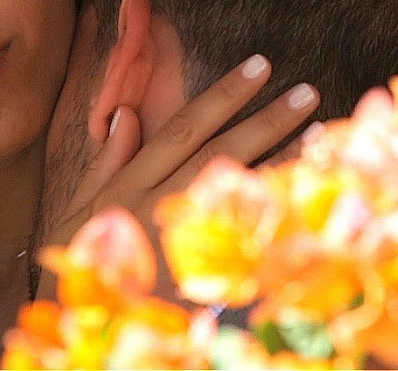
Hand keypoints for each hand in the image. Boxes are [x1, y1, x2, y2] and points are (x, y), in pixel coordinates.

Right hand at [36, 54, 318, 299]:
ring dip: (283, 162)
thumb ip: (106, 163)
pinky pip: (247, 241)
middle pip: (221, 155)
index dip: (223, 96)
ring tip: (319, 132)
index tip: (259, 67)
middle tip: (306, 93)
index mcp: (128, 187)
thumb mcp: (78, 211)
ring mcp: (184, 247)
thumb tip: (126, 114)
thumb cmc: (79, 264)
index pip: (184, 130)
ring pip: (241, 197)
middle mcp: (159, 210)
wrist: (84, 330)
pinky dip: (276, 213)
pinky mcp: (202, 281)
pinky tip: (304, 192)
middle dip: (266, 120)